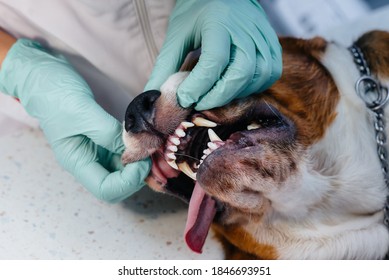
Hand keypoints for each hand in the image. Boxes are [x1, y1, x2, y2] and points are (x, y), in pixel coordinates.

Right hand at [0, 39, 150, 202]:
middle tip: (153, 152)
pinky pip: (125, 152)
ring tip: (153, 145)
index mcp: (77, 161)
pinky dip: (138, 150)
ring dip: (141, 162)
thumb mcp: (82, 112)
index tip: (143, 160)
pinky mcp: (105, 139)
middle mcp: (89, 161)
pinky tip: (147, 139)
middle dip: (139, 174)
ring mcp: (98, 151)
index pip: (106, 189)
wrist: (45, 78)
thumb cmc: (55, 94)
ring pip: (125, 169)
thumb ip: (108, 133)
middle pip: (119, 184)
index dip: (128, 182)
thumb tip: (134, 148)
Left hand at [145, 0, 281, 110]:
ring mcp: (263, 37)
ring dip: (235, 93)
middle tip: (199, 103)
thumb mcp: (177, 34)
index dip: (199, 86)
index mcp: (218, 21)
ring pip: (258, 76)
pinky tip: (235, 87)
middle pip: (241, 72)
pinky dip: (252, 87)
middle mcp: (246, 28)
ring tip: (215, 95)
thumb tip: (152, 96)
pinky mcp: (273, 46)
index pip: (214, 60)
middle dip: (218, 96)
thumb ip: (166, 65)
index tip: (183, 99)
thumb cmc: (198, 14)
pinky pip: (269, 74)